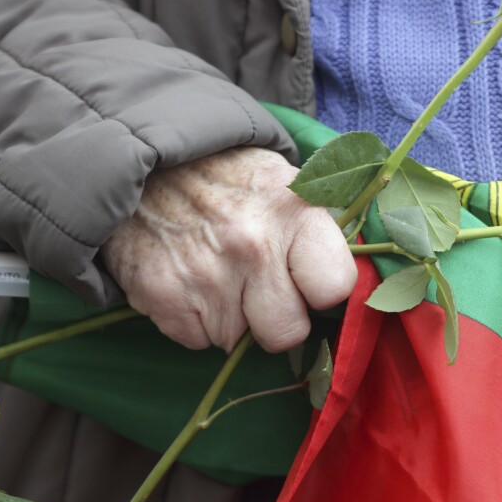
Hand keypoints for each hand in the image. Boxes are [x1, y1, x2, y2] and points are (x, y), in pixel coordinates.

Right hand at [102, 146, 356, 352]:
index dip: (321, 292)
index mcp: (295, 214)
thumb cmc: (230, 178)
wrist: (147, 161)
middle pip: (287, 333)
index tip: (307, 282)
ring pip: (237, 341)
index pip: (335, 288)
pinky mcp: (162, 295)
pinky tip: (189, 278)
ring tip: (218, 272)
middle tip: (259, 287)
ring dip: (230, 317)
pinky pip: (196, 341)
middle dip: (275, 319)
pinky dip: (192, 319)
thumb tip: (354, 287)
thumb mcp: (286, 184)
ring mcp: (206, 275)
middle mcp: (253, 246)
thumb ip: (319, 234)